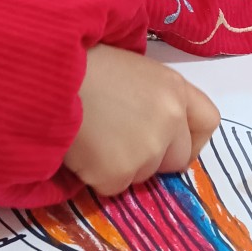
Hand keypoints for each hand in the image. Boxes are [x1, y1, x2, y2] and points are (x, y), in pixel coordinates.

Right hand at [64, 44, 219, 195]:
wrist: (43, 74)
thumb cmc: (82, 65)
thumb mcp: (131, 68)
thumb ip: (154, 97)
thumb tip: (154, 124)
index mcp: (174, 88)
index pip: (208, 123)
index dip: (188, 137)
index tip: (168, 140)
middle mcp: (169, 120)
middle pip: (176, 159)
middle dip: (152, 157)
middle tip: (116, 139)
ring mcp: (146, 149)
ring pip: (141, 175)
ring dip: (120, 165)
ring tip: (92, 135)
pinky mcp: (117, 173)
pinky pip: (111, 185)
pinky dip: (94, 174)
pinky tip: (80, 147)